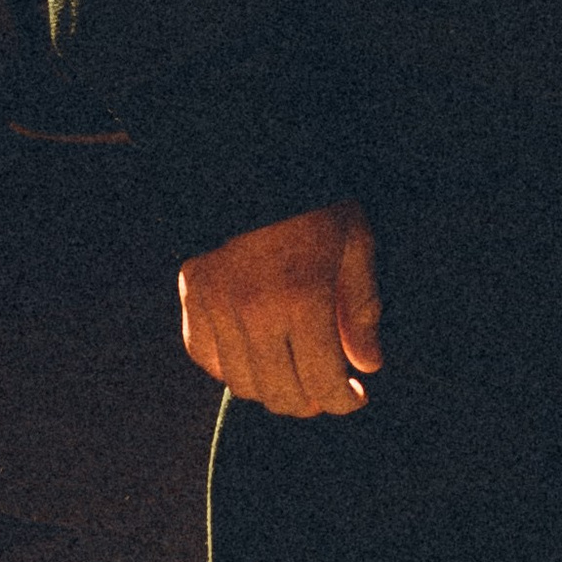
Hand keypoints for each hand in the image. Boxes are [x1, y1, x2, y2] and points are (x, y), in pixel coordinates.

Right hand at [178, 201, 381, 415]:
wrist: (255, 160)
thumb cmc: (315, 200)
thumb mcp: (354, 241)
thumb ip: (361, 307)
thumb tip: (368, 365)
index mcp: (302, 298)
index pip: (323, 381)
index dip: (344, 400)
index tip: (356, 396)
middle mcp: (254, 312)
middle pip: (282, 393)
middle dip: (312, 401)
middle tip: (328, 391)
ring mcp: (216, 306)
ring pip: (243, 384)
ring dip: (273, 390)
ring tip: (296, 376)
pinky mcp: (193, 296)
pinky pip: (208, 358)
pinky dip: (233, 367)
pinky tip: (257, 355)